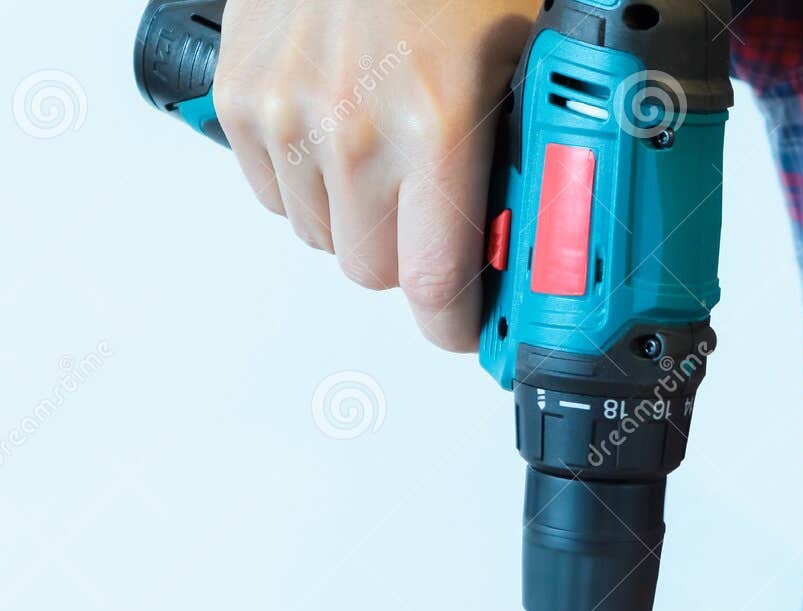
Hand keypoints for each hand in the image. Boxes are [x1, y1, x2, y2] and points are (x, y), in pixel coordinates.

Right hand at [214, 0, 542, 348]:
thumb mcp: (521, 60)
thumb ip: (525, 157)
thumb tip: (533, 239)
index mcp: (434, 123)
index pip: (432, 282)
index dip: (455, 323)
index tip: (467, 328)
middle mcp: (350, 130)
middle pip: (375, 272)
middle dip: (411, 256)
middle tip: (437, 216)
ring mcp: (285, 117)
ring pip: (323, 238)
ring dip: (359, 219)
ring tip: (388, 156)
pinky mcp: (240, 100)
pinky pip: (272, 195)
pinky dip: (308, 184)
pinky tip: (341, 134)